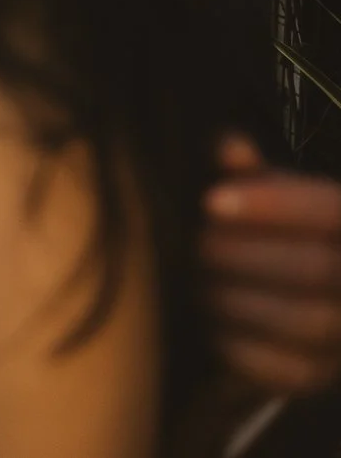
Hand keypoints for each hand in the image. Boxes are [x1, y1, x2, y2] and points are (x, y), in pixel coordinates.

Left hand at [203, 132, 340, 393]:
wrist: (269, 293)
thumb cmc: (262, 228)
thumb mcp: (259, 193)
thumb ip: (247, 171)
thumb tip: (229, 147)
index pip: (330, 212)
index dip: (273, 205)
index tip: (210, 200)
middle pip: (318, 269)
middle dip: (245, 254)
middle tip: (197, 243)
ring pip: (305, 321)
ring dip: (238, 297)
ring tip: (197, 278)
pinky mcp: (314, 377)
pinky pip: (284, 369)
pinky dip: (236, 342)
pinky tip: (207, 317)